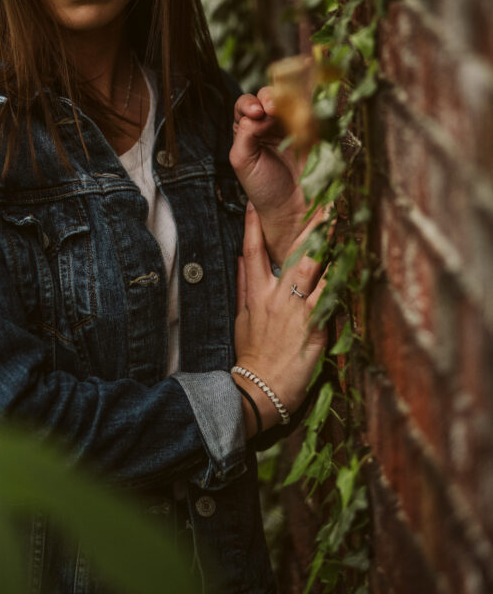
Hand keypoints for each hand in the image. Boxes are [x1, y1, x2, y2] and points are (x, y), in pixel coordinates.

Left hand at [229, 86, 309, 264]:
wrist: (292, 209)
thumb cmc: (262, 187)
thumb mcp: (243, 160)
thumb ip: (244, 134)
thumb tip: (258, 114)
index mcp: (248, 128)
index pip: (245, 105)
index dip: (249, 103)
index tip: (256, 113)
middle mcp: (269, 123)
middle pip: (268, 97)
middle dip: (269, 97)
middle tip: (272, 108)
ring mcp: (292, 125)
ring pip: (291, 100)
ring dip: (289, 99)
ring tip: (287, 111)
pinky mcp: (313, 132)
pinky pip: (311, 113)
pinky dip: (308, 109)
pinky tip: (305, 117)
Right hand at [232, 203, 327, 433]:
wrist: (259, 390)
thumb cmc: (252, 356)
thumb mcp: (241, 319)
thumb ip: (242, 286)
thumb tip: (241, 259)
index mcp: (256, 293)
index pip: (251, 251)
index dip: (252, 225)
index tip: (254, 202)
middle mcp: (276, 296)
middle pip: (293, 253)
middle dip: (308, 227)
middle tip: (322, 202)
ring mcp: (296, 309)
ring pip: (313, 269)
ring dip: (329, 244)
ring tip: (342, 222)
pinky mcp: (314, 326)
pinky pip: (330, 297)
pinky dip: (340, 279)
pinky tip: (352, 263)